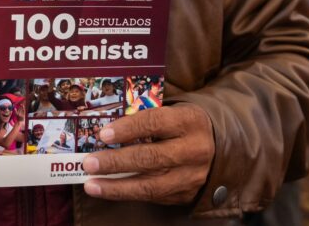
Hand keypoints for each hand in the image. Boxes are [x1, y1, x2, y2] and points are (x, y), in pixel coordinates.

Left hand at [83, 104, 213, 204]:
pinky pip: (153, 196)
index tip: (103, 135)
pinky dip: (127, 194)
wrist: (219, 147)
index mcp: (189, 121)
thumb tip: (107, 130)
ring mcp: (191, 176)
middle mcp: (194, 149)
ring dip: (116, 186)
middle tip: (89, 163)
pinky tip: (107, 190)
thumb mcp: (174, 112)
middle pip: (151, 158)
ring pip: (151, 185)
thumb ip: (146, 118)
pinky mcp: (186, 194)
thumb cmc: (183, 125)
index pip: (155, 123)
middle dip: (116, 162)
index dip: (128, 129)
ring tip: (91, 184)